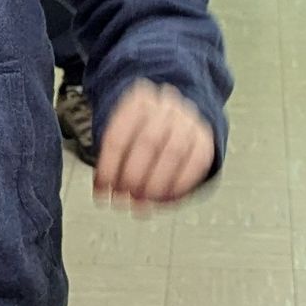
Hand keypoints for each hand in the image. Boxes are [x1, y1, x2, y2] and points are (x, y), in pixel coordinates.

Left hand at [94, 81, 215, 209]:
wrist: (174, 117)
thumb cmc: (139, 132)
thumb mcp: (121, 134)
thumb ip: (113, 160)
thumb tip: (106, 190)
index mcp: (137, 102)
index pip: (118, 136)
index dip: (108, 167)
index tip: (101, 190)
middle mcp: (165, 107)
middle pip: (148, 142)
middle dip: (134, 175)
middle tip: (125, 197)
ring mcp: (187, 121)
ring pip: (173, 153)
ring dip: (156, 184)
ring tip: (142, 203)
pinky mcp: (204, 139)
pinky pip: (195, 163)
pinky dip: (179, 185)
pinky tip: (165, 199)